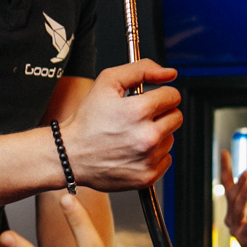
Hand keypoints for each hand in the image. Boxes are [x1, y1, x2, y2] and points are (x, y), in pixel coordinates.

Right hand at [61, 59, 180, 191]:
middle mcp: (147, 136)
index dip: (160, 94)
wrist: (70, 154)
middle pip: (176, 117)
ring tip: (131, 135)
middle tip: (139, 118)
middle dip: (161, 114)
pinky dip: (153, 155)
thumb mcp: (107, 82)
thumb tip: (169, 73)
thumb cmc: (87, 120)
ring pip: (170, 138)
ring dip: (157, 135)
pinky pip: (165, 159)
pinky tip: (133, 151)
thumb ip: (141, 69)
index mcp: (139, 110)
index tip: (149, 100)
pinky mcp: (147, 177)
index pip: (173, 96)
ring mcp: (148, 159)